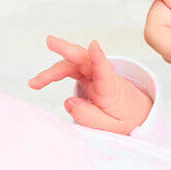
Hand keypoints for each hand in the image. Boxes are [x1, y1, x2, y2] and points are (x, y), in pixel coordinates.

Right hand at [28, 35, 152, 133]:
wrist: (137, 113)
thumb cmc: (126, 118)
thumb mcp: (113, 128)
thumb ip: (91, 117)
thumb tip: (68, 102)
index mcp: (111, 88)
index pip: (105, 71)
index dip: (99, 57)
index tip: (94, 45)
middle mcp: (102, 77)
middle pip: (84, 59)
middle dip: (67, 49)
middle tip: (50, 41)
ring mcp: (94, 75)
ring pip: (72, 64)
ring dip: (53, 71)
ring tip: (34, 83)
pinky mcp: (88, 77)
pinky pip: (71, 69)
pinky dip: (55, 73)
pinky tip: (41, 80)